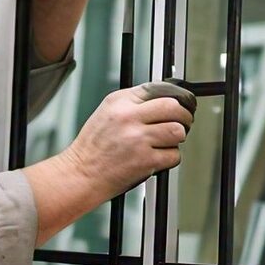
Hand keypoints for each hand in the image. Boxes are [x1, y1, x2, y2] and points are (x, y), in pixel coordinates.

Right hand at [61, 82, 196, 200]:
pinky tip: (157, 158)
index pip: (157, 89)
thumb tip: (162, 102)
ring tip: (166, 142)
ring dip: (176, 138)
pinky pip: (174, 155)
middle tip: (182, 123)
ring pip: (177, 131)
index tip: (178, 104)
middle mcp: (129, 117)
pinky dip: (170, 158)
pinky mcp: (146, 160)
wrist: (81, 174)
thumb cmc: (92, 148)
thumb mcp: (106, 114)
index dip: (173, 97)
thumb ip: (132, 105)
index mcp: (119, 102)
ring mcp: (138, 139)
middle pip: (173, 107)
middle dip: (183, 116)